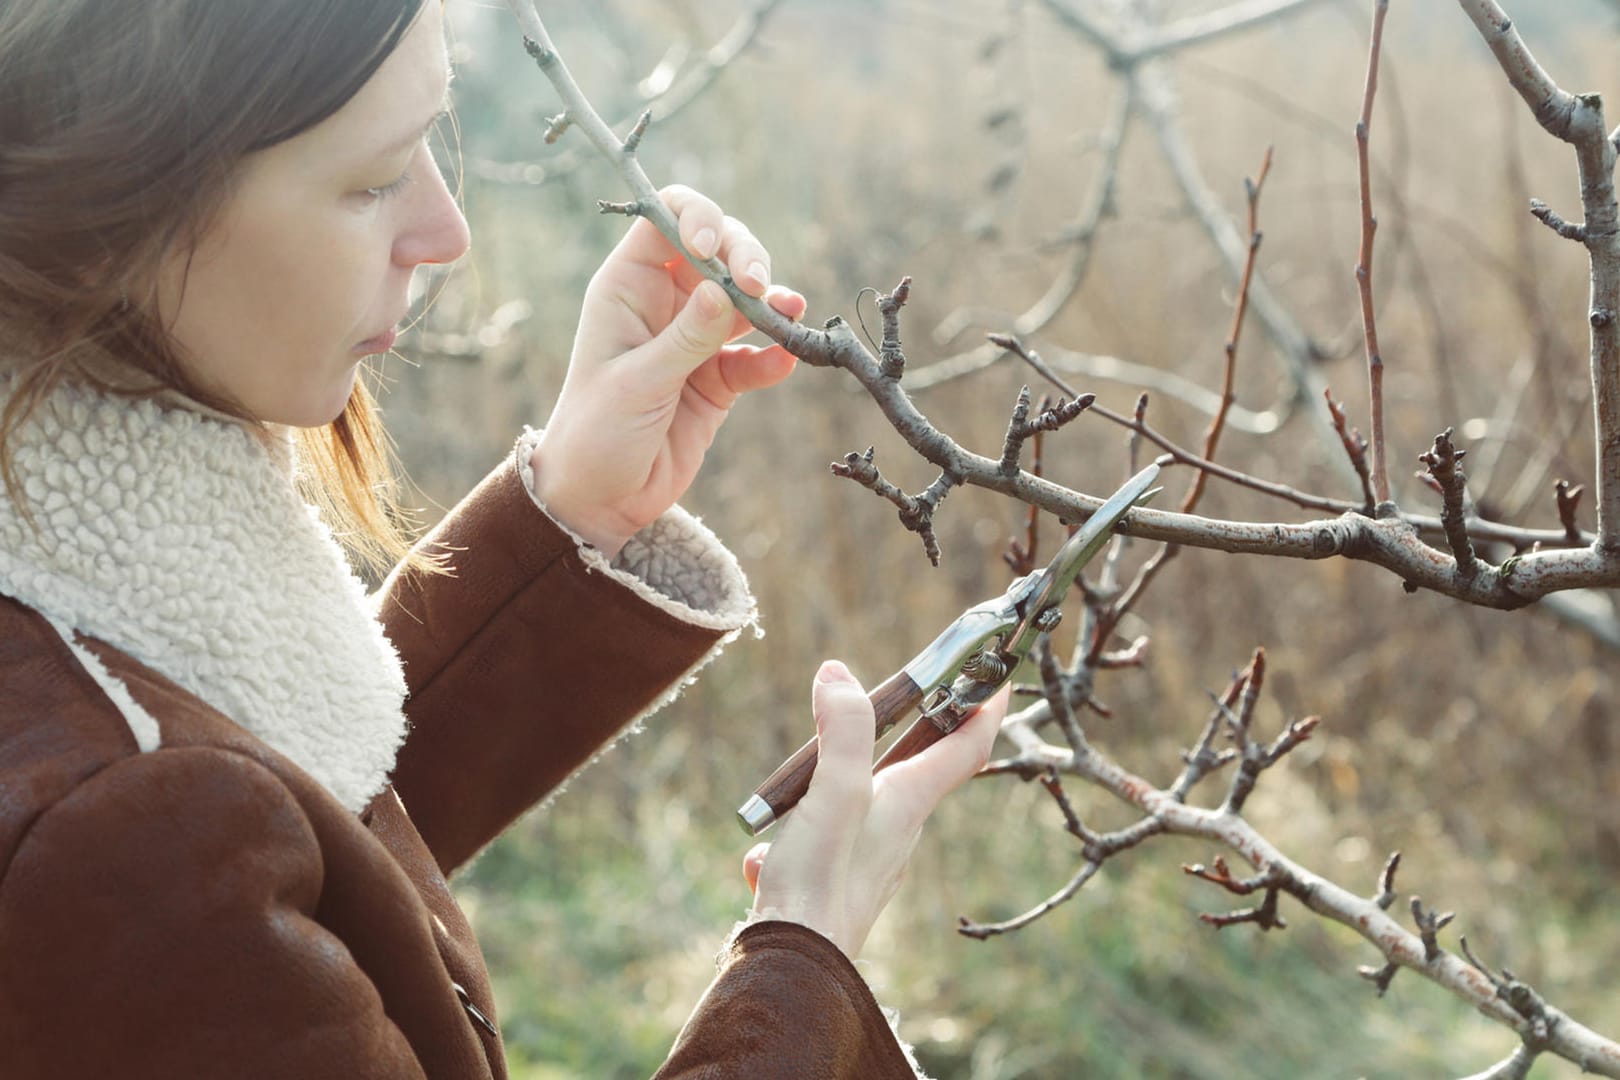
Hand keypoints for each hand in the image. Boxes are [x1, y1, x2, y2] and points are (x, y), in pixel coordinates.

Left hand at [528, 185, 806, 558]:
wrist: (601, 499)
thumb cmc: (597, 434)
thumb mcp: (637, 383)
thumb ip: (685, 337)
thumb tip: (726, 290)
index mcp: (627, 287)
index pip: (667, 220)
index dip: (698, 219)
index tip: (715, 251)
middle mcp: (663, 303)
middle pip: (718, 251)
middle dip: (746, 258)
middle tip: (761, 288)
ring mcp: (693, 339)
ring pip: (744, 299)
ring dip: (771, 301)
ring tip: (789, 313)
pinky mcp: (717, 378)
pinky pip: (754, 354)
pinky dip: (773, 354)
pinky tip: (785, 361)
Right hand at [743, 661, 1006, 960]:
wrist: (793, 970)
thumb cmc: (820, 882)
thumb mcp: (833, 792)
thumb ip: (843, 731)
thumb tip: (839, 674)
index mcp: (909, 802)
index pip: (967, 746)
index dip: (987, 705)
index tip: (1003, 672)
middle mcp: (899, 831)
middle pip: (919, 769)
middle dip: (915, 729)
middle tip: (904, 694)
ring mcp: (869, 860)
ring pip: (860, 804)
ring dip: (834, 784)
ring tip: (796, 788)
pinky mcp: (836, 882)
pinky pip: (819, 844)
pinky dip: (794, 837)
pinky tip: (764, 858)